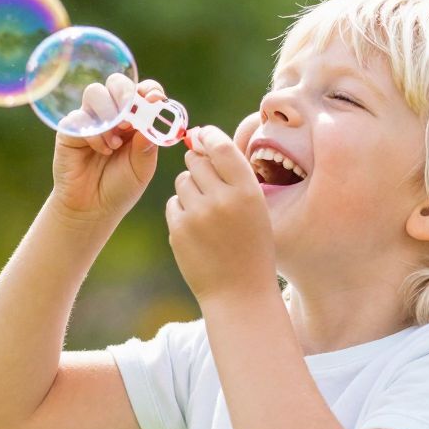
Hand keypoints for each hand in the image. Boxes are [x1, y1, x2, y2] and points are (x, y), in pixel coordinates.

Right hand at [48, 73, 168, 229]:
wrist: (93, 208)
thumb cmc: (121, 186)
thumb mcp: (142, 167)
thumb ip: (148, 142)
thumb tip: (153, 114)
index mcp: (135, 119)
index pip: (143, 91)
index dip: (150, 90)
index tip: (155, 99)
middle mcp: (113, 114)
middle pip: (117, 83)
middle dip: (126, 93)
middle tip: (132, 114)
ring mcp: (90, 119)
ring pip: (95, 92)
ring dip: (109, 115)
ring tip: (115, 144)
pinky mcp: (70, 128)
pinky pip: (80, 116)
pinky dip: (95, 133)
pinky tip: (102, 151)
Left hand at [166, 125, 276, 304]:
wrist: (239, 292)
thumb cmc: (251, 245)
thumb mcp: (255, 207)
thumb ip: (233, 174)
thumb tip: (201, 138)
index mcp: (247, 191)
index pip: (220, 146)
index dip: (208, 136)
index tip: (203, 136)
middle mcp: (222, 199)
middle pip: (197, 161)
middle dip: (199, 166)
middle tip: (209, 185)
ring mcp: (197, 215)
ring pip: (183, 181)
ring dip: (191, 189)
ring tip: (207, 213)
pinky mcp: (178, 230)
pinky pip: (173, 203)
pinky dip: (182, 211)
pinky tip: (198, 229)